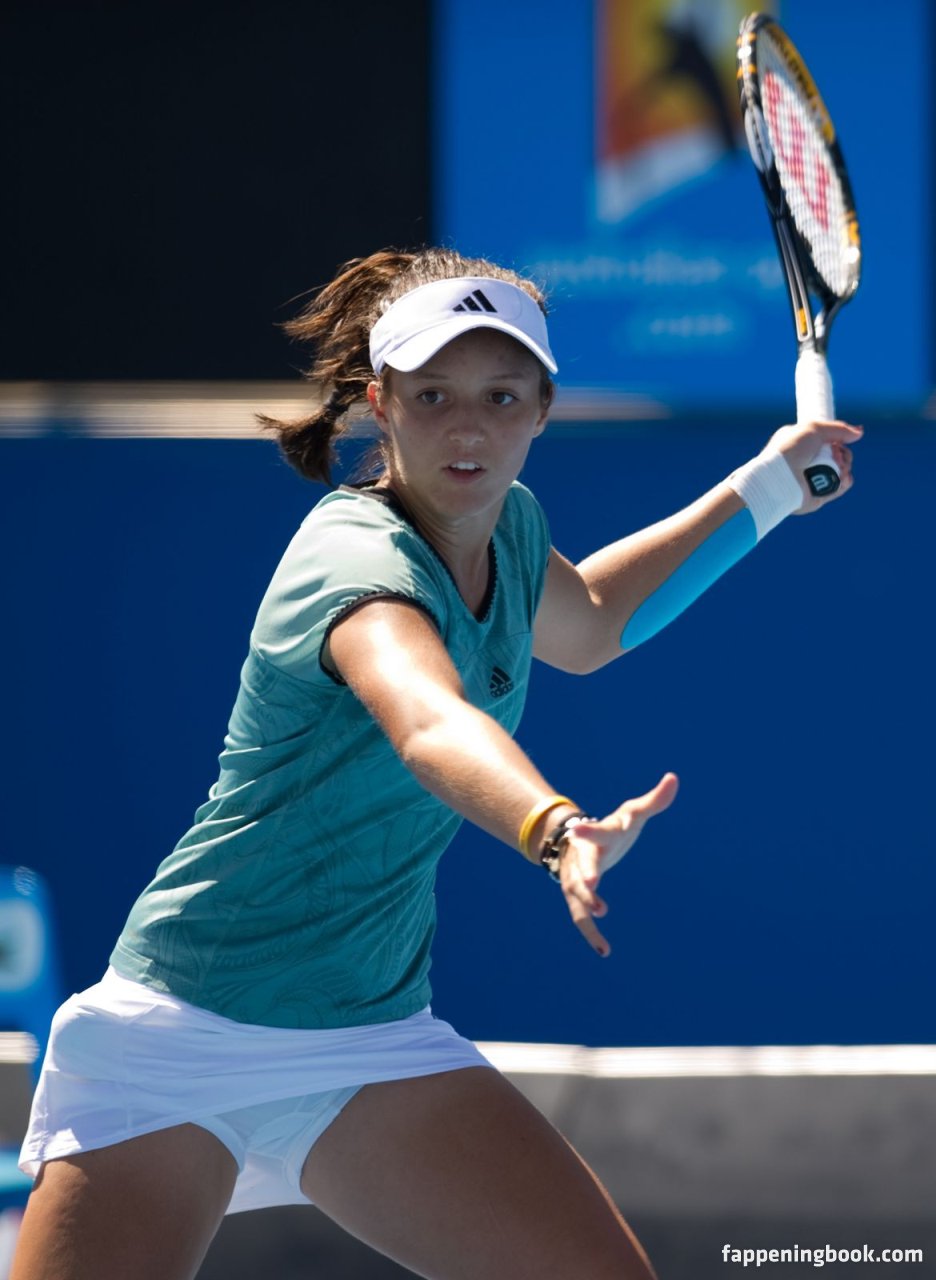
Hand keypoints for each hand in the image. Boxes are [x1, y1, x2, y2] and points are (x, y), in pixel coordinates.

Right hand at [557, 772, 678, 956]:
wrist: (577, 841)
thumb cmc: (613, 827)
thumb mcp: (632, 814)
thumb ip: (653, 800)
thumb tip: (674, 778)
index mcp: (598, 835)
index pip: (593, 832)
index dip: (587, 831)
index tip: (577, 830)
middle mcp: (583, 857)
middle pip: (582, 865)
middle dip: (585, 874)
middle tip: (591, 883)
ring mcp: (576, 877)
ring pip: (577, 895)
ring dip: (587, 906)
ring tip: (603, 915)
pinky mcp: (577, 897)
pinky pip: (580, 918)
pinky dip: (590, 935)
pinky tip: (605, 951)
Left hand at [765, 420, 863, 513]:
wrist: (779, 477)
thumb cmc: (790, 450)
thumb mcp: (813, 429)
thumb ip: (839, 429)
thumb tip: (859, 432)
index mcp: (803, 446)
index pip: (829, 441)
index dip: (838, 440)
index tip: (837, 440)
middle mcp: (808, 463)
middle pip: (840, 456)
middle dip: (844, 453)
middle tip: (836, 453)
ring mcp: (814, 479)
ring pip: (843, 471)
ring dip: (845, 466)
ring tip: (837, 465)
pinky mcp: (819, 495)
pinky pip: (841, 487)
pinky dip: (845, 481)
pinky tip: (843, 476)